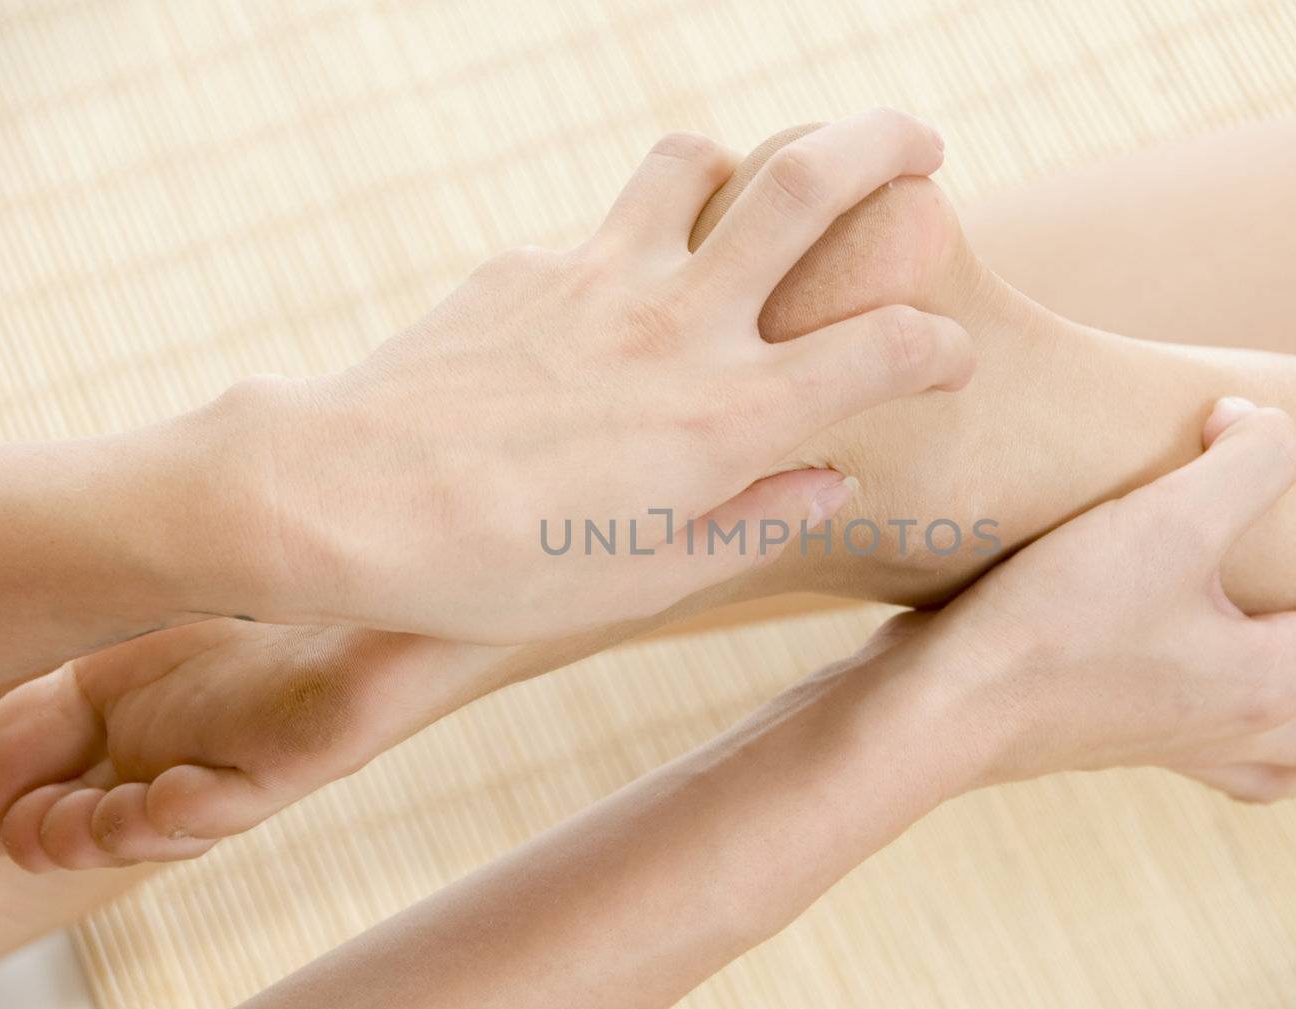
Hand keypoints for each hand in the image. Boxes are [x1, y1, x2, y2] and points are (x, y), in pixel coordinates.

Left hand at [204, 108, 971, 643]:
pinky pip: (599, 233)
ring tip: (748, 190)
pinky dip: (631, 249)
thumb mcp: (651, 578)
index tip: (951, 357)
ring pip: (695, 161)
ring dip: (740, 162)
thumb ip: (758, 521)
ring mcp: (601, 278)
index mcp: (731, 417)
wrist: (345, 502)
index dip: (943, 348)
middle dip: (885, 144)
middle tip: (922, 144)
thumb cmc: (502, 569)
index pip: (889, 349)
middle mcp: (681, 324)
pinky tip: (605, 309)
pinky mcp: (528, 267)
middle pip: (809, 184)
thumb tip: (831, 477)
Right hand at [881, 398, 1295, 801]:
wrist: (939, 713)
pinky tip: (1254, 725)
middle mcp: (1247, 731)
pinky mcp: (1132, 740)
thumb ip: (1245, 459)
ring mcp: (1187, 746)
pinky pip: (1248, 762)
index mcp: (1277, 682)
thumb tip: (1263, 429)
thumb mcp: (1163, 519)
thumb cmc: (1049, 627)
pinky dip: (1286, 749)